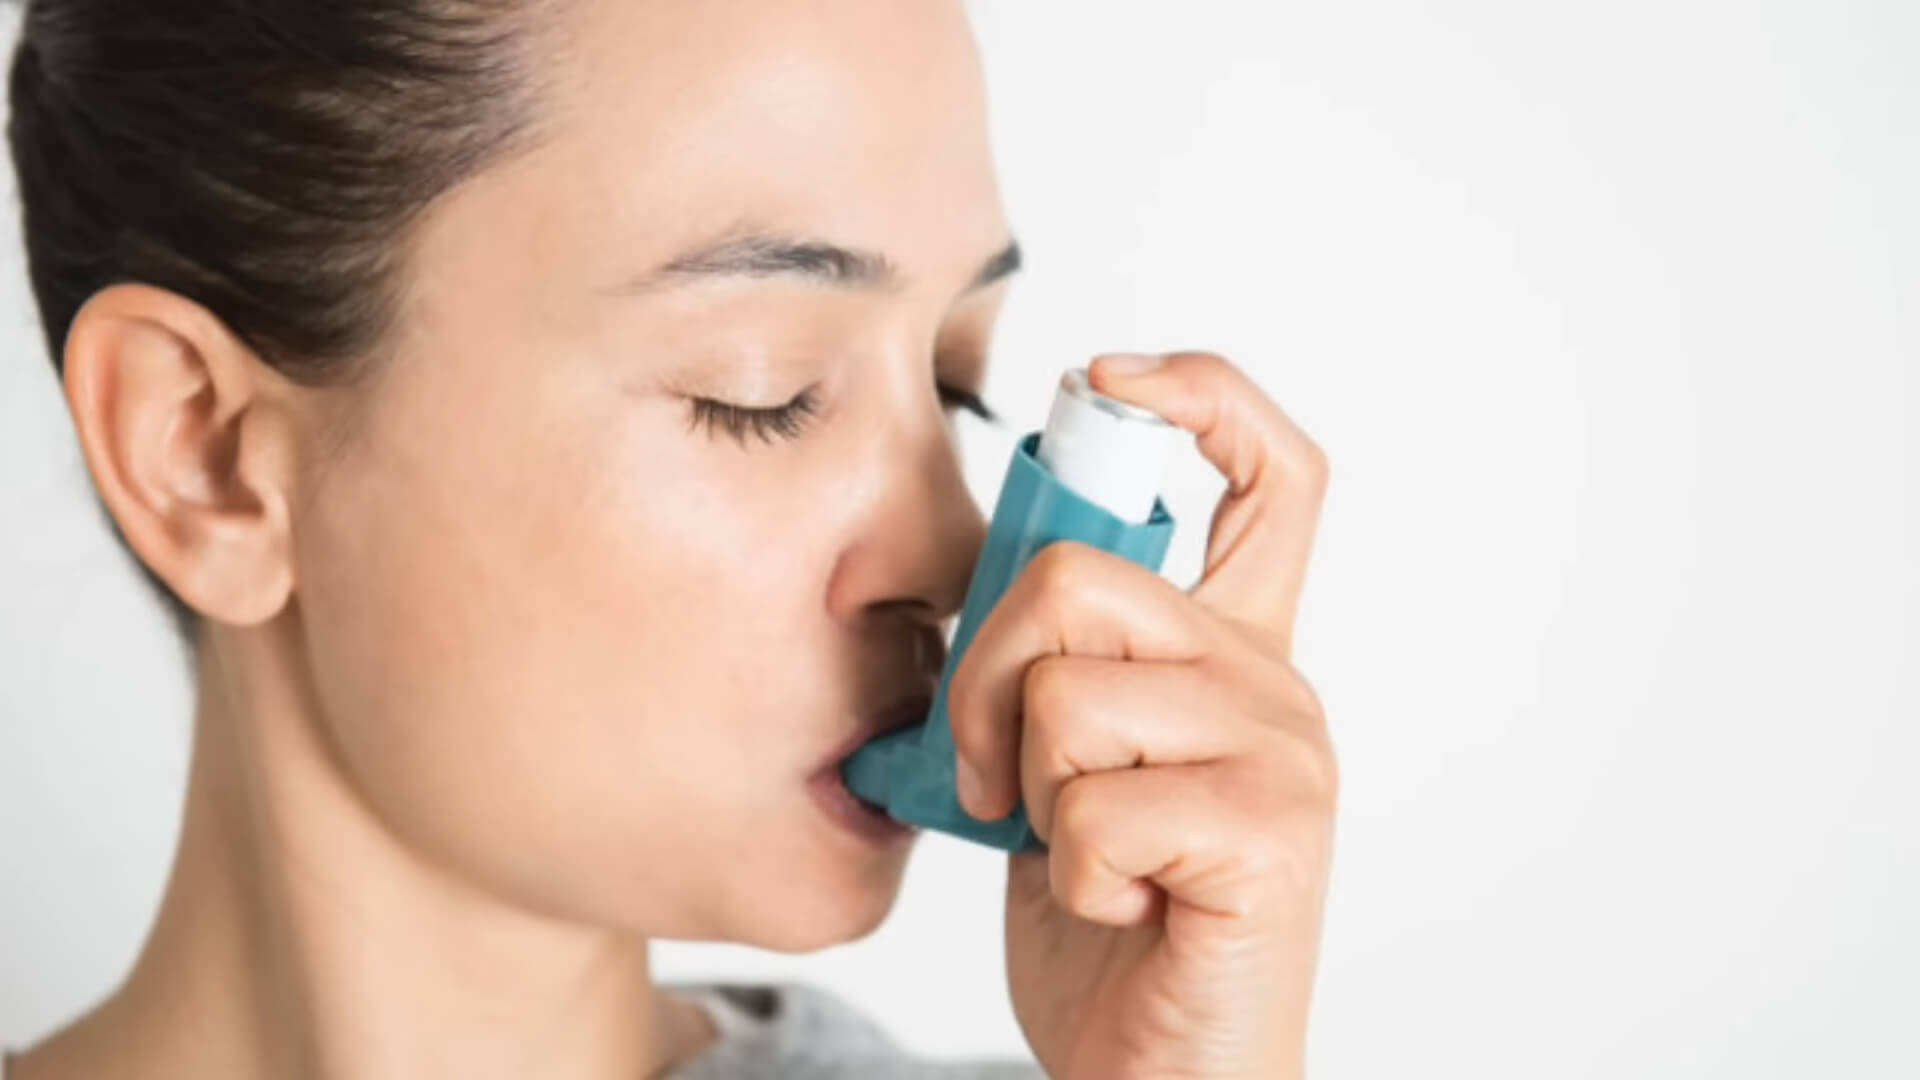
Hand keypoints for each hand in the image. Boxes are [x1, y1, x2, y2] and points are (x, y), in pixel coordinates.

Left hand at [948, 351, 1334, 1079]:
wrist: (1156, 1070)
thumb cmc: (1108, 923)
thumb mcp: (1063, 765)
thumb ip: (1058, 664)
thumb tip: (1000, 572)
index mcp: (1230, 649)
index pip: (1273, 468)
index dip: (1199, 391)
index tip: (1103, 377)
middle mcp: (1273, 682)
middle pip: (1080, 575)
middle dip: (986, 676)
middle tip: (989, 774)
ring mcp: (1283, 754)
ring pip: (1070, 693)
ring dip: (1028, 790)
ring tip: (1075, 852)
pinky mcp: (1271, 835)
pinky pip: (1094, 805)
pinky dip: (1069, 873)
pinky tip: (1120, 907)